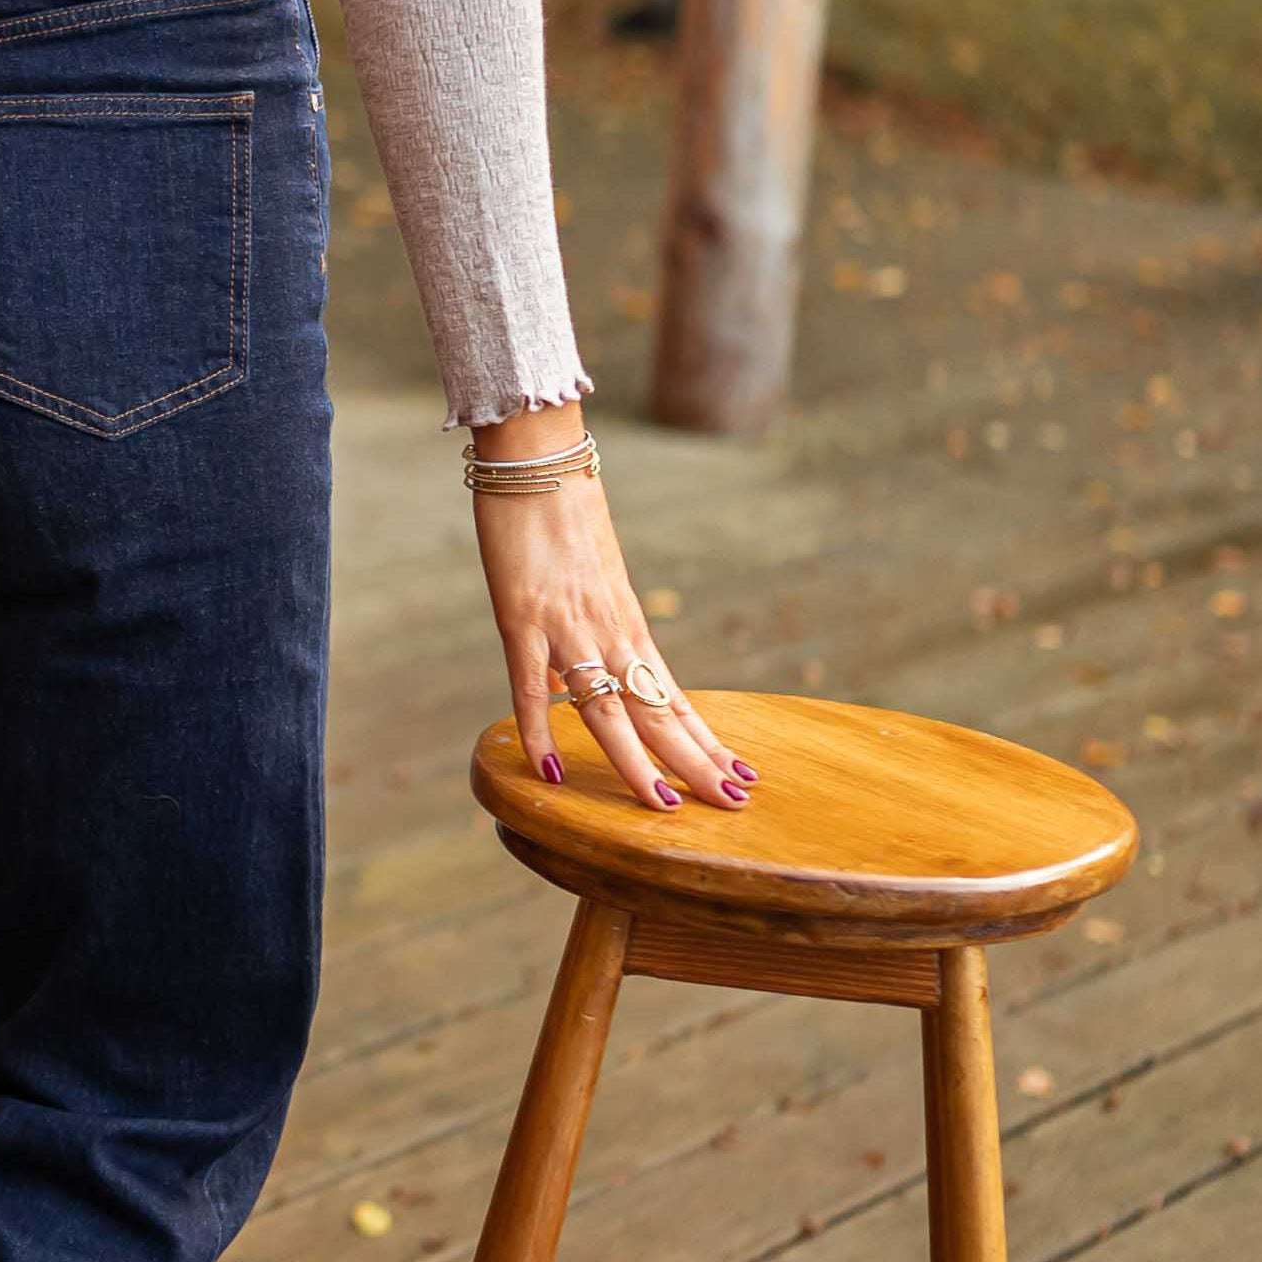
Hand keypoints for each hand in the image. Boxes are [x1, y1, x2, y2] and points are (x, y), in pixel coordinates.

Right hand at [468, 411, 755, 814]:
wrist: (538, 455)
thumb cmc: (561, 509)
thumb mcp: (589, 576)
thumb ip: (584, 630)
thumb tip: (563, 681)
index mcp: (629, 622)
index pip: (674, 696)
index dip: (705, 739)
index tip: (739, 775)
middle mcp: (609, 631)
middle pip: (658, 711)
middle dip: (696, 762)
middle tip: (734, 804)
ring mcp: (568, 627)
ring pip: (610, 709)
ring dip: (639, 763)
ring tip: (666, 806)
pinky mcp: (522, 618)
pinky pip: (530, 688)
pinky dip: (540, 732)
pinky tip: (550, 772)